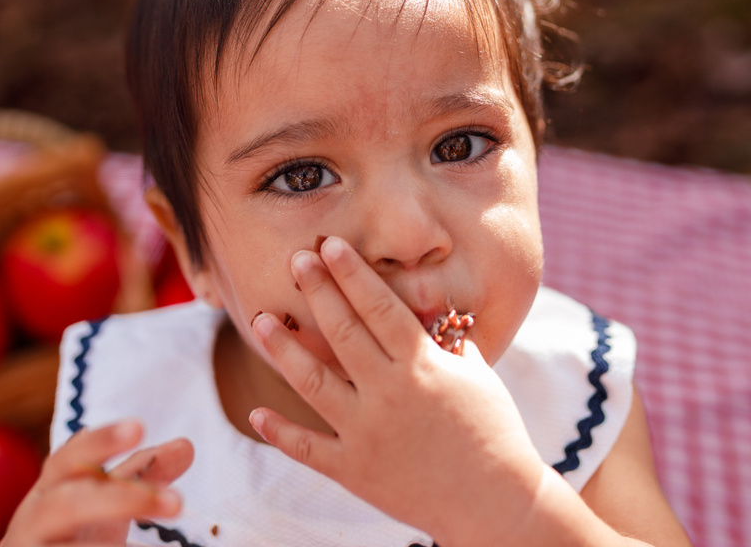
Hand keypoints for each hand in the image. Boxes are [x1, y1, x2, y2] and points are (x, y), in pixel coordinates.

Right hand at [0, 420, 192, 546]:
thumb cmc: (69, 532)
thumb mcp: (101, 500)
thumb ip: (139, 474)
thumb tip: (186, 446)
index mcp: (51, 489)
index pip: (70, 458)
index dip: (101, 441)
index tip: (139, 427)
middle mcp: (35, 519)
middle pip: (71, 504)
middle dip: (124, 500)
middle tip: (177, 503)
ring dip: (108, 546)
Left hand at [247, 236, 545, 546]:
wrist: (494, 503)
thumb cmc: (494, 432)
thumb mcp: (478, 376)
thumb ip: (449, 342)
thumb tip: (429, 312)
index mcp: (422, 366)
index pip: (379, 308)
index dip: (352, 274)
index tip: (331, 245)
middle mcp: (389, 394)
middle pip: (343, 332)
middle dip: (318, 291)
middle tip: (296, 260)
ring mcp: (367, 432)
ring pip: (313, 383)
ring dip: (284, 349)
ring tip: (261, 320)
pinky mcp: (354, 469)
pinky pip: (308, 448)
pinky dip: (280, 432)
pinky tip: (256, 412)